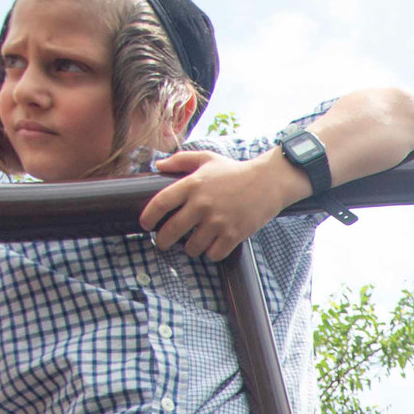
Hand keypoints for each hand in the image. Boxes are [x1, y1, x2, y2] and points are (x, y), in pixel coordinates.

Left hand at [143, 148, 306, 260]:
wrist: (267, 182)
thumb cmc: (235, 171)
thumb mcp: (207, 159)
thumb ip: (181, 160)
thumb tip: (158, 166)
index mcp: (192, 185)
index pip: (160, 203)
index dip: (148, 217)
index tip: (146, 225)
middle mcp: (202, 204)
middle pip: (172, 230)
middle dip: (162, 241)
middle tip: (162, 244)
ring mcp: (218, 221)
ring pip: (192, 247)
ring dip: (190, 249)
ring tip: (192, 246)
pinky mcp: (233, 234)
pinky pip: (214, 254)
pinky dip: (210, 254)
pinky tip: (211, 248)